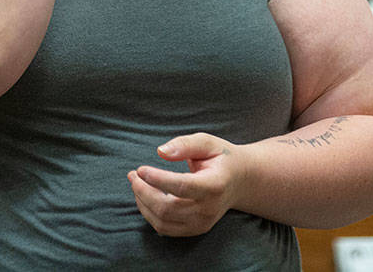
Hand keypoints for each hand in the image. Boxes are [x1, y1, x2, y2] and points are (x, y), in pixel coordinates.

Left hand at [127, 133, 242, 236]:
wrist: (239, 181)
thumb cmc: (220, 158)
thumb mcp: (206, 142)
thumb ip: (184, 144)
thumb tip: (160, 152)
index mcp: (215, 185)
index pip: (182, 187)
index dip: (157, 179)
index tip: (140, 169)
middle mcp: (209, 209)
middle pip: (168, 207)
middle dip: (143, 191)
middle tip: (133, 174)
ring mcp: (202, 223)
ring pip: (163, 221)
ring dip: (143, 203)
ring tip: (136, 183)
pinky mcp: (195, 229)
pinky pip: (165, 228)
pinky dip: (149, 214)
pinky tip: (145, 196)